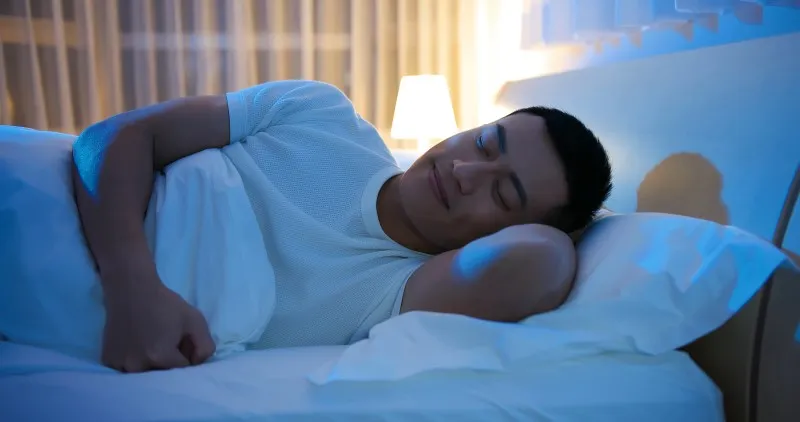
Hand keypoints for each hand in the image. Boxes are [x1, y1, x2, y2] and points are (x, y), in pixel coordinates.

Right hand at [101, 280, 215, 372]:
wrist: (131, 290)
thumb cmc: (165, 304)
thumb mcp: (196, 320)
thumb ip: (205, 347)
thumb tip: (196, 365)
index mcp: (160, 356)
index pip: (182, 370)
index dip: (185, 355)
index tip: (181, 341)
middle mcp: (137, 365)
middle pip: (162, 375)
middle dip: (169, 362)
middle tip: (165, 340)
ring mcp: (119, 364)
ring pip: (144, 375)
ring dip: (150, 365)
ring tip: (150, 342)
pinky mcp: (108, 360)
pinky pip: (127, 370)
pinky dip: (134, 362)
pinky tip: (136, 344)